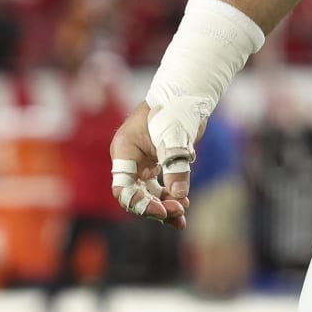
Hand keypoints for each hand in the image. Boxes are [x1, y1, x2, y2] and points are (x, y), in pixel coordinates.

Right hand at [109, 101, 192, 229]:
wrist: (188, 93)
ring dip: (164, 206)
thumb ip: (176, 166)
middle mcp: (130, 159)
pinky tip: (183, 205)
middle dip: (155, 207)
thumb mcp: (174, 137)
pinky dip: (171, 196)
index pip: (123, 187)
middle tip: (177, 214)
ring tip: (181, 218)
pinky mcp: (156, 162)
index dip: (139, 203)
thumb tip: (180, 196)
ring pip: (148, 193)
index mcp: (124, 151)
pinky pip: (159, 186)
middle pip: (135, 194)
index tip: (161, 210)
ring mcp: (142, 162)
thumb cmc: (175, 108)